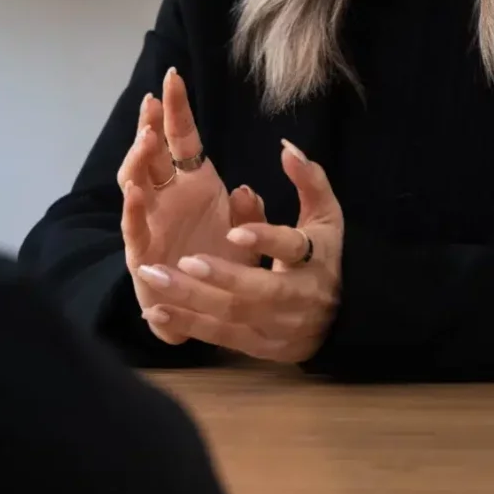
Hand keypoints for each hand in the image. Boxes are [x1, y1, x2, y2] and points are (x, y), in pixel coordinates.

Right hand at [117, 69, 266, 342]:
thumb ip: (250, 212)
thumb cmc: (226, 263)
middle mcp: (167, 197)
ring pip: (136, 183)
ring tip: (146, 138)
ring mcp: (151, 221)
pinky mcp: (142, 251)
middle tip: (152, 102)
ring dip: (138, 160)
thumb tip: (247, 189)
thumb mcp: (249, 235)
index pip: (182, 139)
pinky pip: (136, 227)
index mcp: (194, 184)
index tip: (173, 77)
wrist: (212, 311)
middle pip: (152, 153)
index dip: (177, 110)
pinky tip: (137, 191)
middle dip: (150, 126)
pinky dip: (135, 209)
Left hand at [135, 139, 343, 364]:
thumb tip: (287, 148)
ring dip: (189, 299)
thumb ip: (310, 182)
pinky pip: (219, 336)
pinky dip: (186, 323)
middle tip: (181, 259)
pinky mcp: (258, 345)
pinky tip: (155, 310)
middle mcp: (296, 297)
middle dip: (218, 276)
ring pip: (231, 315)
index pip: (291, 250)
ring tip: (153, 276)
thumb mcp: (327, 218)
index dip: (264, 241)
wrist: (341, 321)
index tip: (233, 230)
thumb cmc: (324, 257)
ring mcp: (276, 327)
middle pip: (255, 290)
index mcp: (314, 260)